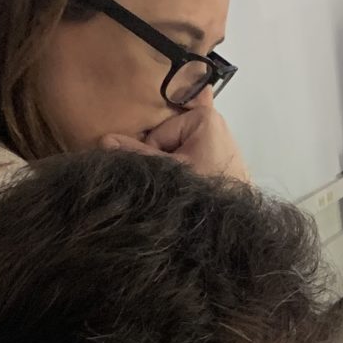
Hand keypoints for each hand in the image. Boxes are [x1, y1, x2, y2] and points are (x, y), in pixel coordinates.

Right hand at [99, 105, 249, 182]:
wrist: (236, 225)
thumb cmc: (208, 194)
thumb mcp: (169, 172)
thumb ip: (138, 155)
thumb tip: (105, 141)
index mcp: (204, 118)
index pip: (157, 134)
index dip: (156, 157)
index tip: (169, 176)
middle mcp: (214, 122)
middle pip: (167, 139)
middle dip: (166, 162)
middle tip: (178, 183)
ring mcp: (219, 138)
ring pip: (177, 150)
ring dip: (176, 168)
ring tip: (188, 187)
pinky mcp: (221, 154)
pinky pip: (191, 156)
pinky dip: (188, 170)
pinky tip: (196, 186)